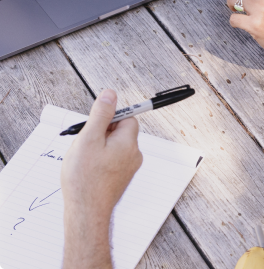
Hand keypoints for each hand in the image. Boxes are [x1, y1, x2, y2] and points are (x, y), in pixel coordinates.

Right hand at [61, 89, 142, 268]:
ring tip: (83, 160)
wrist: (85, 215)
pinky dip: (99, 161)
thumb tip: (111, 94)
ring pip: (113, 147)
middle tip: (85, 144)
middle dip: (101, 133)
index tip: (95, 125)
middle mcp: (133, 155)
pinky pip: (111, 161)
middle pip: (119, 132)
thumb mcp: (89, 138)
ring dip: (98, 148)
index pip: (127, 117)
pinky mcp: (120, 180)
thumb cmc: (86, 179)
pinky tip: (86, 171)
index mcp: (129, 142)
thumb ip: (101, 114)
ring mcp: (128, 169)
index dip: (110, 118)